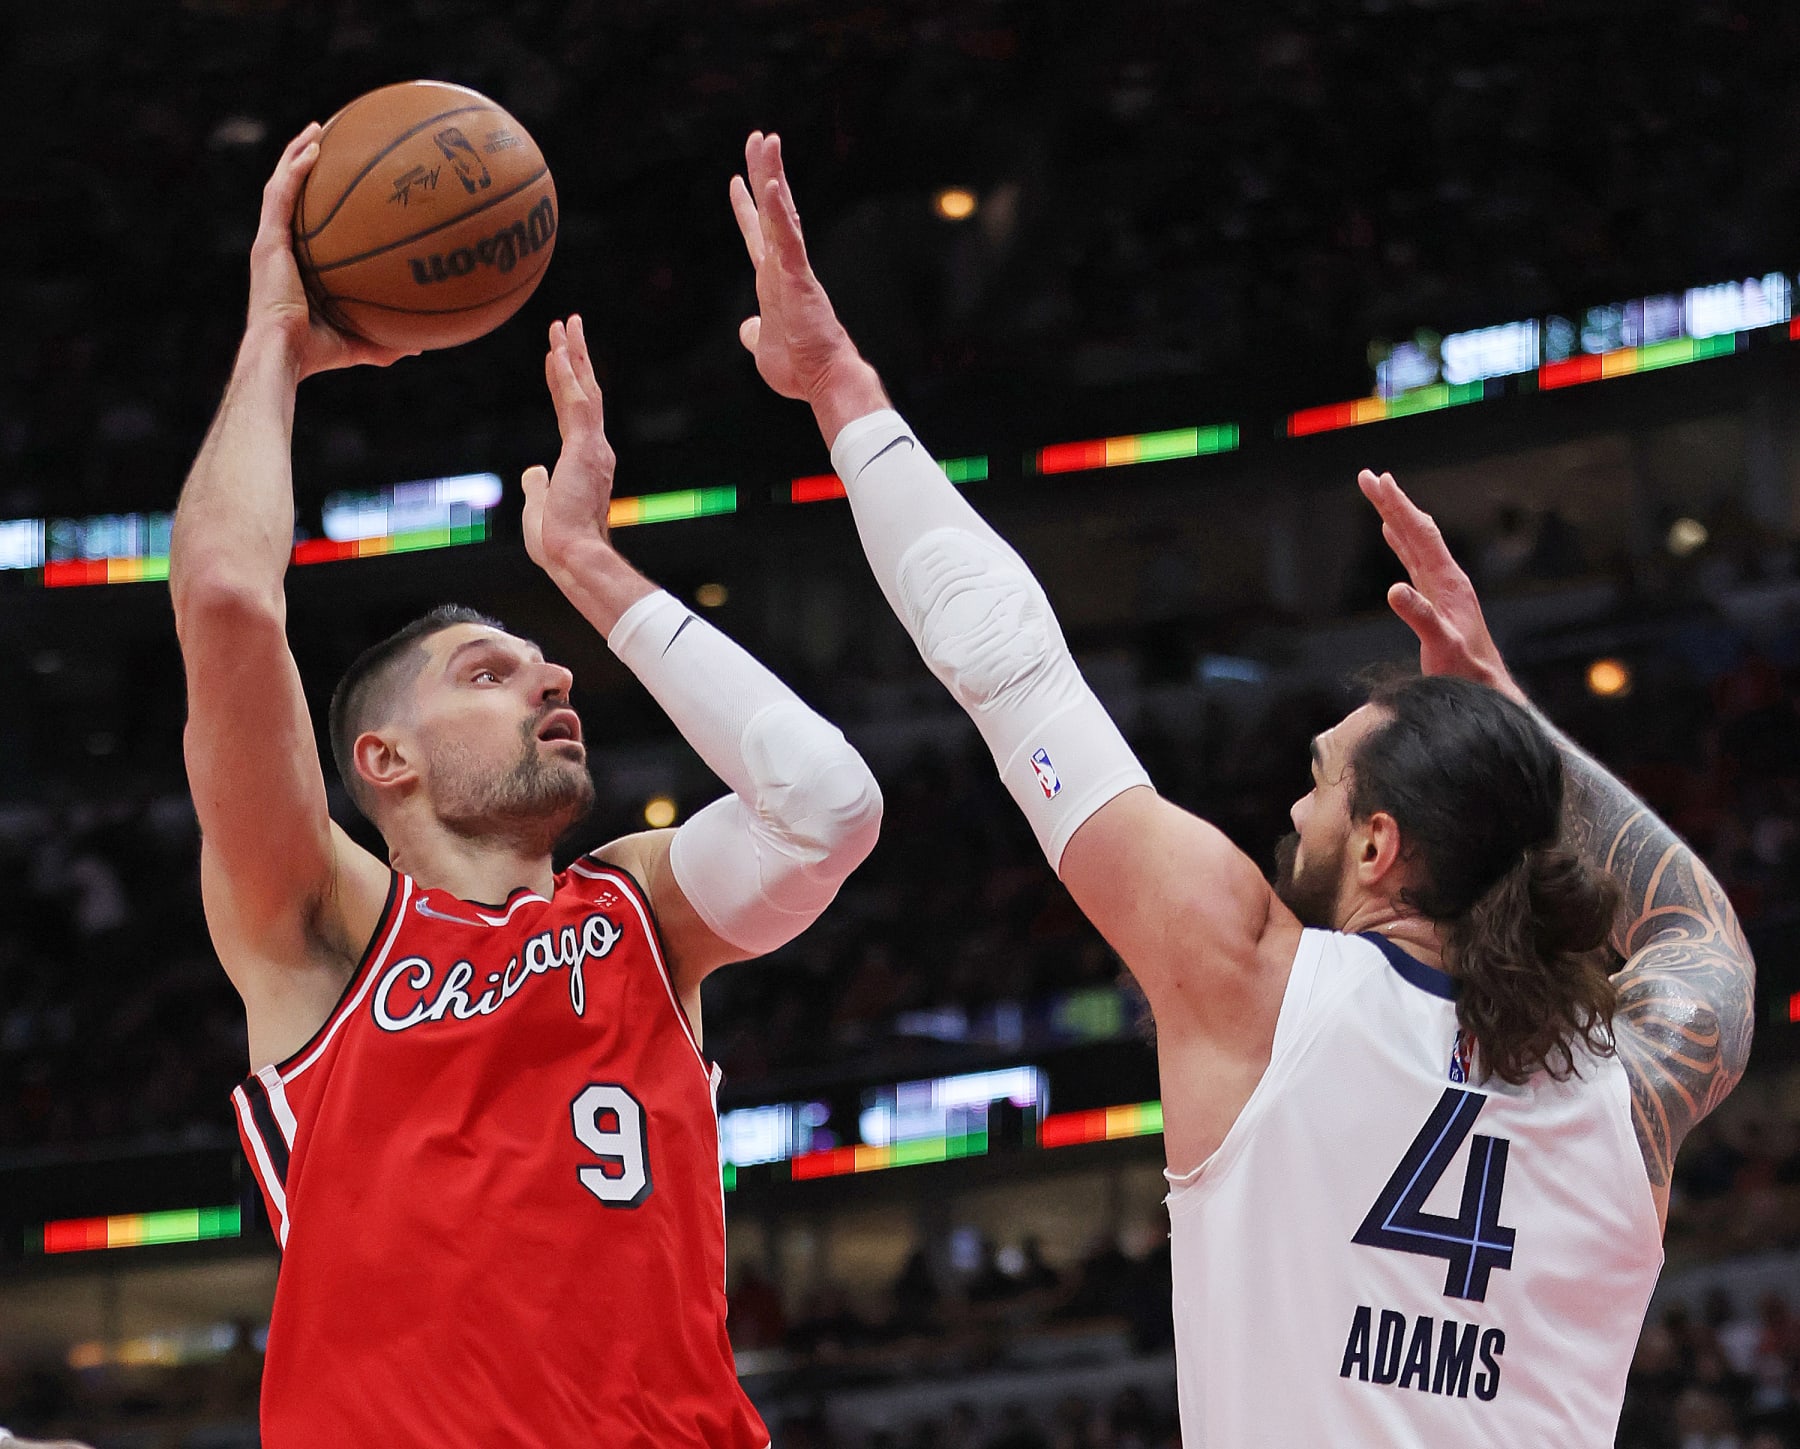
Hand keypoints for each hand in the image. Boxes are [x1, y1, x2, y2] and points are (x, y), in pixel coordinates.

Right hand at [248, 125, 414, 378]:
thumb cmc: (315, 354)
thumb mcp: (356, 343)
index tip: (332, 180)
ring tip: (317, 130)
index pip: (300, 223)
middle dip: (301, 164)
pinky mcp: (268, 241)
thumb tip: (419, 345)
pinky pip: (282, 195)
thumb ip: (383, 342)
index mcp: (292, 266)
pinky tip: (314, 148)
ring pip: (280, 186)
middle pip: (288, 195)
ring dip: (296, 154)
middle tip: (323, 141)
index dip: (311, 199)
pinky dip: (295, 169)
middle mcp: (278, 248)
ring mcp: (270, 242)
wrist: (284, 353)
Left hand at [522, 315, 616, 572]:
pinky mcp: (584, 449)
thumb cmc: (556, 540)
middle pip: (587, 392)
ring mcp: (592, 448)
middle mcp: (596, 449)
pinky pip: (576, 403)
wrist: (573, 556)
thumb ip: (538, 484)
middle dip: (577, 356)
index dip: (566, 382)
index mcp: (586, 461)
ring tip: (565, 324)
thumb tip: (533, 470)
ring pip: (584, 390)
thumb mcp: (540, 505)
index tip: (559, 355)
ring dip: (573, 355)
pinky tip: (558, 351)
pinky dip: (568, 376)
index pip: (574, 412)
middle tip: (570, 323)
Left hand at [729, 132, 886, 437]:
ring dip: (773, 174)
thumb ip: (755, 333)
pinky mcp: (798, 276)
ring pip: (781, 212)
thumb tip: (747, 329)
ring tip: (766, 140)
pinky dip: (780, 210)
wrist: (824, 380)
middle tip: (759, 138)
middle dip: (765, 172)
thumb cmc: (801, 369)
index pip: (758, 234)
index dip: (747, 207)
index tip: (738, 180)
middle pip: (773, 210)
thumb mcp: (764, 348)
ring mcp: (792, 268)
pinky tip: (773, 184)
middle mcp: (783, 267)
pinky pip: (787, 237)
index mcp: (773, 281)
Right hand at [1358, 468, 1526, 703]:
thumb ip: (1420, 616)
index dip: (1397, 506)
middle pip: (1417, 530)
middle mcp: (1448, 577)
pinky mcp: (1437, 598)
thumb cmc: (1466, 671)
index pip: (1419, 534)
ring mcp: (1443, 587)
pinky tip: (1391, 534)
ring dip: (1396, 517)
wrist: (1486, 688)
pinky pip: (1414, 559)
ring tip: (1379, 494)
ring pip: (1416, 542)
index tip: (1377, 480)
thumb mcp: (1442, 645)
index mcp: (1449, 581)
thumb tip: (1393, 589)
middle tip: (1367, 477)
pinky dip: (1400, 542)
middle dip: (1392, 502)